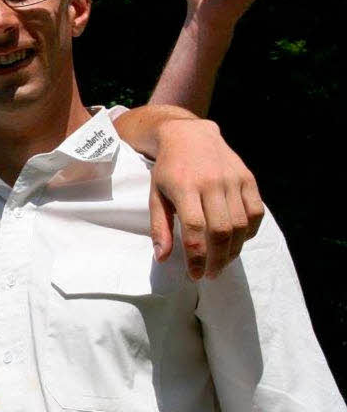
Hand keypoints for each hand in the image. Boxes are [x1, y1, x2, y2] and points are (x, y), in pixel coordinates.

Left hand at [149, 119, 263, 279]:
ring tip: (222, 262)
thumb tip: (162, 258)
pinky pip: (255, 212)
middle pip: (221, 230)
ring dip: (233, 250)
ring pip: (241, 224)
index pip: (194, 228)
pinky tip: (237, 241)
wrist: (190, 136)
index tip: (195, 274)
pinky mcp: (248, 178)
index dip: (196, 256)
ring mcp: (233, 179)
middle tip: (210, 274)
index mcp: (184, 187)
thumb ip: (159, 227)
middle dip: (217, 259)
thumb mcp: (155, 195)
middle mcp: (212, 183)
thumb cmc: (169, 170)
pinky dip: (249, 232)